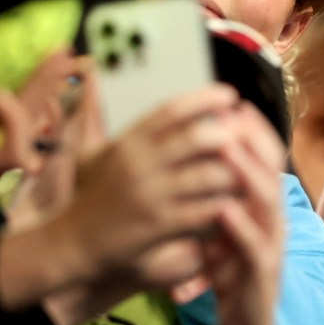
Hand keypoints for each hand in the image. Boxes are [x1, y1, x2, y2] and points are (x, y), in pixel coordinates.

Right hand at [0, 71, 47, 210]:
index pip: (9, 149)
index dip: (13, 120)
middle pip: (28, 130)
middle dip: (47, 89)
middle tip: (65, 53)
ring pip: (26, 129)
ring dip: (44, 93)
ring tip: (61, 58)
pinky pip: (11, 126)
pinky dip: (27, 100)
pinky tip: (33, 76)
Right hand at [52, 84, 252, 284]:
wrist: (72, 245)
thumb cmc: (90, 197)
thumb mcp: (94, 154)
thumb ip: (102, 119)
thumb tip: (99, 80)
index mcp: (129, 142)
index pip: (171, 110)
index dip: (205, 98)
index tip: (229, 95)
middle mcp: (140, 164)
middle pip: (197, 138)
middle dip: (229, 133)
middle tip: (248, 134)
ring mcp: (151, 195)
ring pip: (208, 175)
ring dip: (235, 172)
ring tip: (251, 170)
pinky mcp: (161, 225)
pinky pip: (205, 211)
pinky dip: (225, 205)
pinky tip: (236, 203)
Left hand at [203, 100, 285, 324]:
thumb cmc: (232, 277)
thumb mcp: (224, 230)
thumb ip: (219, 198)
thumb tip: (203, 160)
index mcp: (263, 208)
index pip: (265, 159)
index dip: (251, 130)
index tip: (230, 103)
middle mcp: (273, 221)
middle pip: (271, 171)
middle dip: (252, 140)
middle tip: (232, 114)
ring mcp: (271, 246)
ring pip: (267, 202)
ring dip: (247, 174)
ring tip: (227, 149)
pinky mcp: (261, 274)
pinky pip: (254, 245)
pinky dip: (239, 225)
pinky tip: (222, 208)